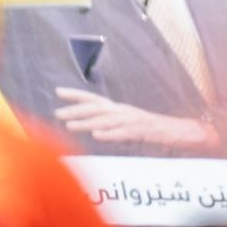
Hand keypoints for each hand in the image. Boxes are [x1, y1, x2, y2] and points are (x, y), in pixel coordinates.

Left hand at [55, 89, 199, 149]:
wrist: (170, 130)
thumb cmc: (144, 128)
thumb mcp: (122, 121)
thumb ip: (106, 122)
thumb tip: (87, 126)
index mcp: (116, 107)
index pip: (92, 98)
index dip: (75, 94)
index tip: (57, 91)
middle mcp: (120, 110)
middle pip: (95, 108)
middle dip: (75, 110)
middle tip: (57, 114)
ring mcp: (129, 120)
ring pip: (105, 120)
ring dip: (86, 122)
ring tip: (70, 126)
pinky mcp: (137, 132)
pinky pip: (121, 133)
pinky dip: (109, 133)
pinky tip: (96, 135)